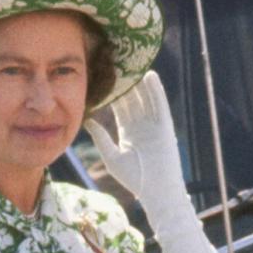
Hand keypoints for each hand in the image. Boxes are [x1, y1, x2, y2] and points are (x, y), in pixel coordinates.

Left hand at [85, 71, 186, 221]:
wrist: (156, 192)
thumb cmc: (134, 179)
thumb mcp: (112, 156)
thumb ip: (100, 138)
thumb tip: (86, 120)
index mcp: (129, 132)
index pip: (119, 106)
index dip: (113, 91)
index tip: (104, 75)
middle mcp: (142, 125)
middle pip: (133, 98)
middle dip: (126, 81)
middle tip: (117, 60)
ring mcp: (154, 125)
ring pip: (146, 97)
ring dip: (140, 81)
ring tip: (132, 62)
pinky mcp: (165, 127)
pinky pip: (160, 104)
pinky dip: (156, 91)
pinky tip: (150, 76)